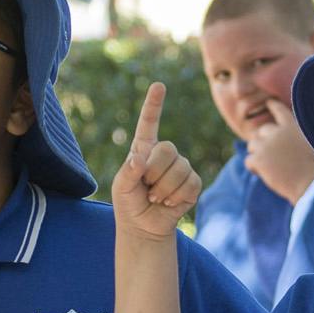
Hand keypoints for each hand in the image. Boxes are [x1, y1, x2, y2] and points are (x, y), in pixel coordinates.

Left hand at [111, 85, 202, 240]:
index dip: (153, 105)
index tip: (158, 86)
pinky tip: (168, 202)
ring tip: (155, 197)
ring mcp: (180, 167)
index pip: (148, 123)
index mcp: (143, 149)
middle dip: (154, 173)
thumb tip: (140, 158)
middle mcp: (163, 154)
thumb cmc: (128, 203)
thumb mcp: (120, 188)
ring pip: (180, 169)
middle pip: (167, 149)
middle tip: (146, 188)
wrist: (144, 226)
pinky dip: (176, 196)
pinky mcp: (193, 182)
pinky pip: (190, 183)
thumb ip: (128, 172)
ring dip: (164, 189)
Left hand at [246, 96, 313, 201]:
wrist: (310, 186)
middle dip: (264, 142)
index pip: (279, 109)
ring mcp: (267, 145)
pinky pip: (249, 161)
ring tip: (271, 167)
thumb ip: (296, 135)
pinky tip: (265, 174)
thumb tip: (286, 132)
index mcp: (292, 126)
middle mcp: (278, 132)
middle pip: (261, 131)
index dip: (272, 105)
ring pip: (252, 145)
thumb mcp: (311, 144)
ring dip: (258, 155)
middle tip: (274, 158)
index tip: (268, 102)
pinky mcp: (259, 159)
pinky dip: (254, 168)